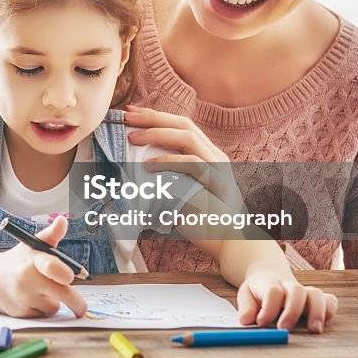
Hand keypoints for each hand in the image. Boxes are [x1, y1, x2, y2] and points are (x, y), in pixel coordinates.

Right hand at [0, 216, 87, 318]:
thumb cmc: (18, 261)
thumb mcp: (32, 245)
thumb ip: (51, 234)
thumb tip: (62, 220)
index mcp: (33, 260)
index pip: (53, 267)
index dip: (67, 273)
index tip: (77, 277)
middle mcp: (27, 279)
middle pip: (62, 294)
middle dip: (77, 303)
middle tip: (82, 308)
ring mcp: (23, 298)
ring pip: (53, 306)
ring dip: (54, 301)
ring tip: (40, 290)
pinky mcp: (20, 313)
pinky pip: (42, 314)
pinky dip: (41, 309)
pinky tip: (30, 299)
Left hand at [124, 106, 242, 210]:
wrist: (230, 244)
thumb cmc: (202, 221)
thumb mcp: (182, 192)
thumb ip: (168, 177)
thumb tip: (136, 168)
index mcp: (209, 156)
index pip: (182, 126)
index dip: (157, 117)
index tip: (131, 113)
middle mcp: (216, 157)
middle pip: (185, 125)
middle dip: (153, 118)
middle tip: (127, 117)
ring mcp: (219, 169)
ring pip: (188, 138)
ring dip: (157, 134)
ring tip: (132, 138)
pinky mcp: (218, 184)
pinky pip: (193, 164)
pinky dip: (169, 160)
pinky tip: (149, 164)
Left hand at [237, 272, 337, 332]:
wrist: (271, 278)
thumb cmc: (258, 292)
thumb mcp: (246, 296)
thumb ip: (246, 308)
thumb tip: (246, 321)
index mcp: (270, 284)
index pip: (273, 291)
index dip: (268, 307)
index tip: (261, 322)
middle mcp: (289, 286)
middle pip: (297, 291)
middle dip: (292, 310)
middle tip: (284, 328)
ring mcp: (305, 292)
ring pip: (316, 294)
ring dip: (316, 312)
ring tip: (314, 330)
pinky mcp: (316, 300)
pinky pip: (330, 300)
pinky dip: (329, 310)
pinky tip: (323, 323)